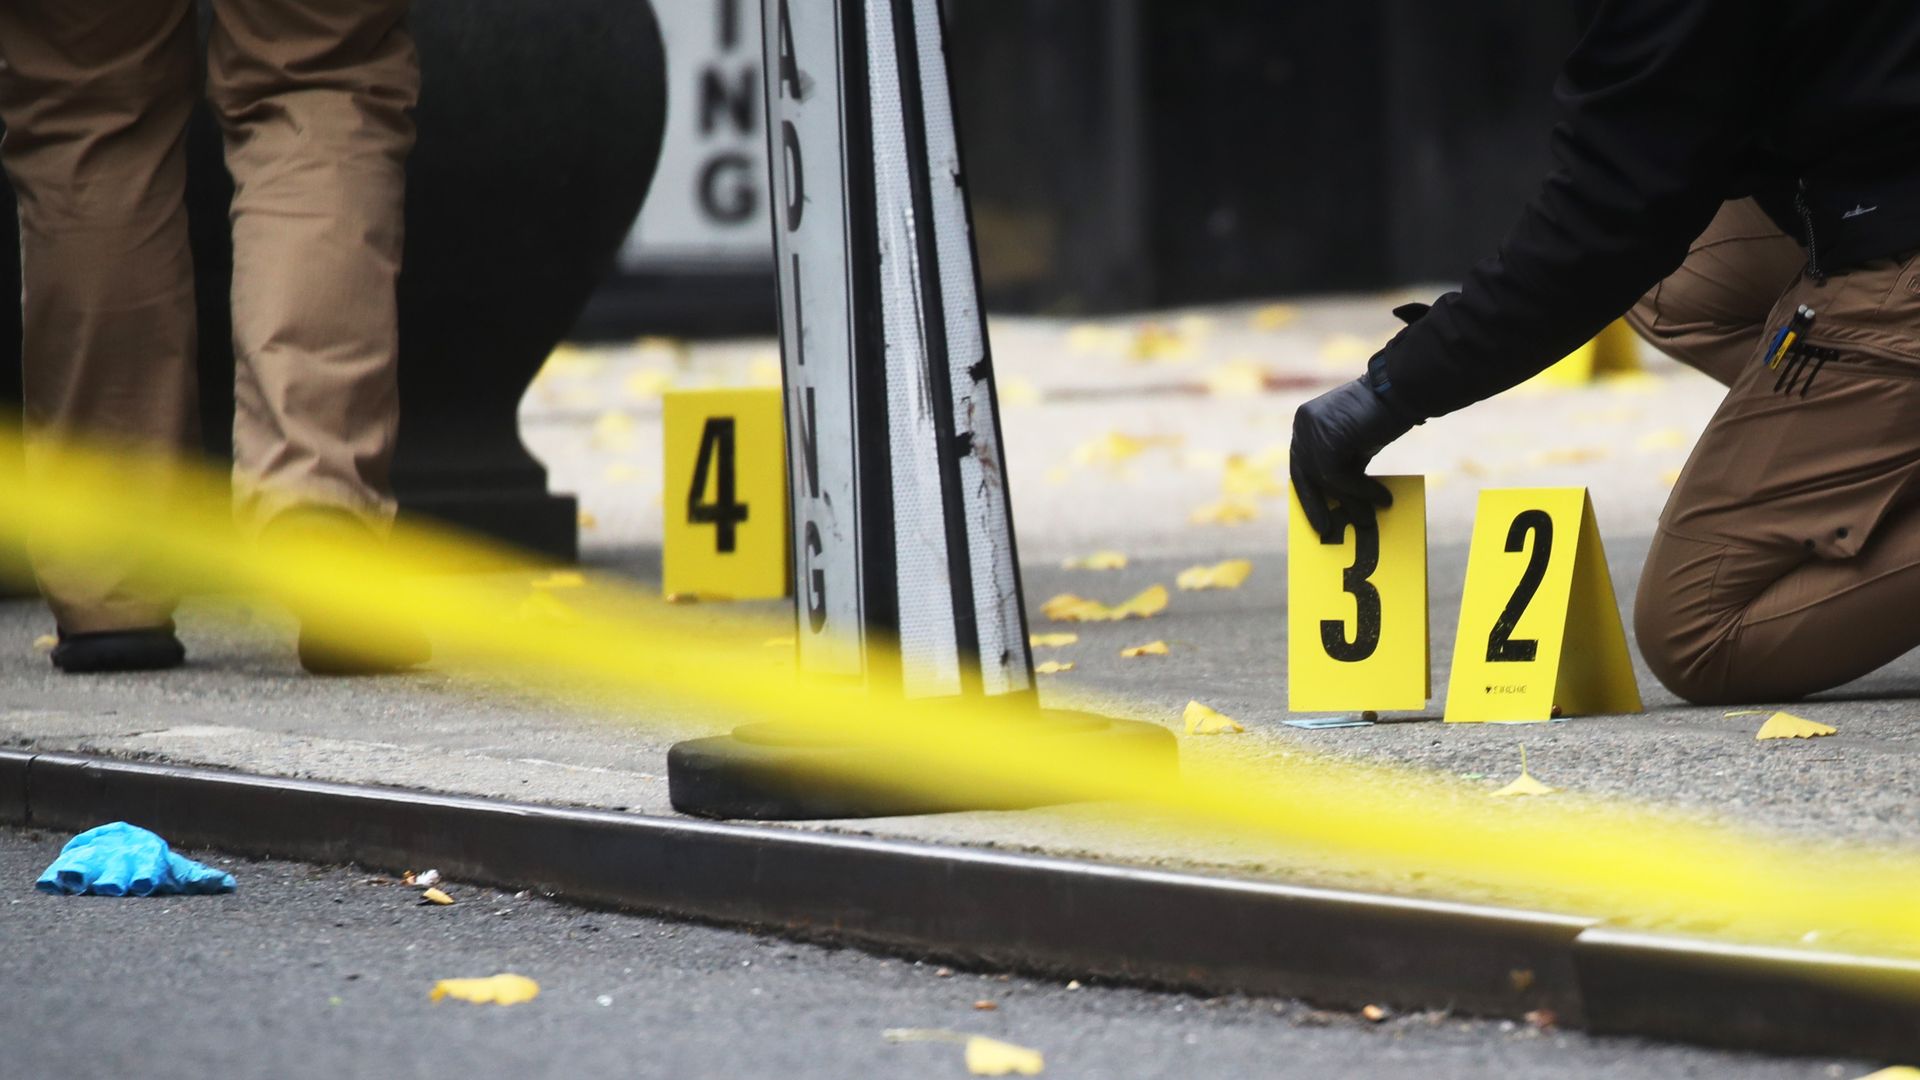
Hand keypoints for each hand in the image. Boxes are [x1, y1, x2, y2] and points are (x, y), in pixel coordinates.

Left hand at [1290, 378, 1413, 542]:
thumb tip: (1345, 503)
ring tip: (1370, 519)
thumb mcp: (1356, 446)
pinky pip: (1339, 477)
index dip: (1308, 493)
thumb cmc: (1384, 416)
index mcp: (1306, 424)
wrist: (1402, 390)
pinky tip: (1382, 498)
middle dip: (1315, 505)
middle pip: (1304, 474)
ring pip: (1325, 479)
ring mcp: (1312, 430)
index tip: (1317, 516)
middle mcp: (1303, 425)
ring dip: (1350, 502)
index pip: (1300, 464)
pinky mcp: (1326, 439)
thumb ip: (1344, 468)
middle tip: (1326, 531)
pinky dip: (1361, 491)